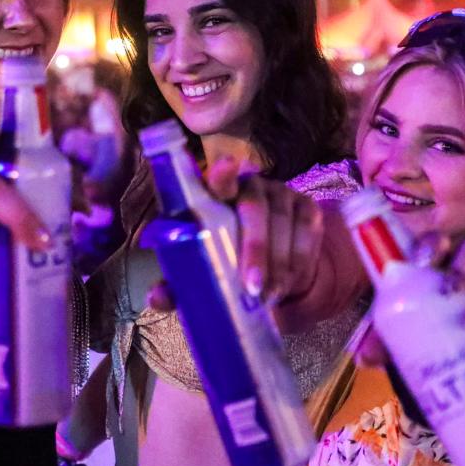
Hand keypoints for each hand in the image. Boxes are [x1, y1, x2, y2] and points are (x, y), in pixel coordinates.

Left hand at [146, 156, 328, 321]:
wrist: (271, 270)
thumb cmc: (226, 262)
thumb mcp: (201, 272)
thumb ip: (179, 283)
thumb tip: (156, 298)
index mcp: (216, 196)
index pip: (218, 179)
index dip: (222, 173)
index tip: (226, 167)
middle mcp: (250, 186)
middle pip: (254, 209)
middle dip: (255, 247)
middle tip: (252, 286)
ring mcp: (282, 194)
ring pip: (283, 223)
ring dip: (278, 263)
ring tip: (269, 295)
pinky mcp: (308, 208)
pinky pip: (307, 232)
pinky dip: (299, 260)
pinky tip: (289, 283)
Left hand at [353, 234, 464, 365]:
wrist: (433, 351)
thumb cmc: (410, 323)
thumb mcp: (392, 327)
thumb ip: (378, 338)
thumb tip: (365, 357)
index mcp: (434, 264)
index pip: (437, 240)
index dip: (431, 244)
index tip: (420, 261)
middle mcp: (463, 272)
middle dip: (463, 267)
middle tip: (450, 289)